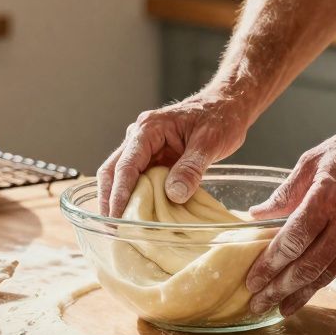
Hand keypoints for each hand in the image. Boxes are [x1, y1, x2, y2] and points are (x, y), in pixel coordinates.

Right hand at [97, 90, 251, 216]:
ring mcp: (144, 147)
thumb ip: (191, 168)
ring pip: (120, 175)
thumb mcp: (209, 142)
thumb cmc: (219, 118)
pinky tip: (136, 214)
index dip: (120, 193)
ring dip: (117, 199)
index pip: (126, 165)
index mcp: (149, 129)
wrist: (226, 106)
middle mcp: (139, 136)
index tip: (117, 217)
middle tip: (112, 228)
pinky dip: (133, 196)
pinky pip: (136, 178)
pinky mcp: (153, 158)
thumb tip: (174, 194)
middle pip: (113, 170)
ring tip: (119, 226)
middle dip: (109, 199)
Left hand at [244, 107, 335, 315]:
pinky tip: (305, 292)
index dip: (269, 264)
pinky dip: (321, 283)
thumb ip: (286, 191)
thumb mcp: (315, 159)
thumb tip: (257, 215)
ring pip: (326, 275)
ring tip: (277, 309)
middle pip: (307, 267)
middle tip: (256, 304)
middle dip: (278, 289)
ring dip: (299, 295)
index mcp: (328, 198)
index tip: (252, 279)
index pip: (292, 241)